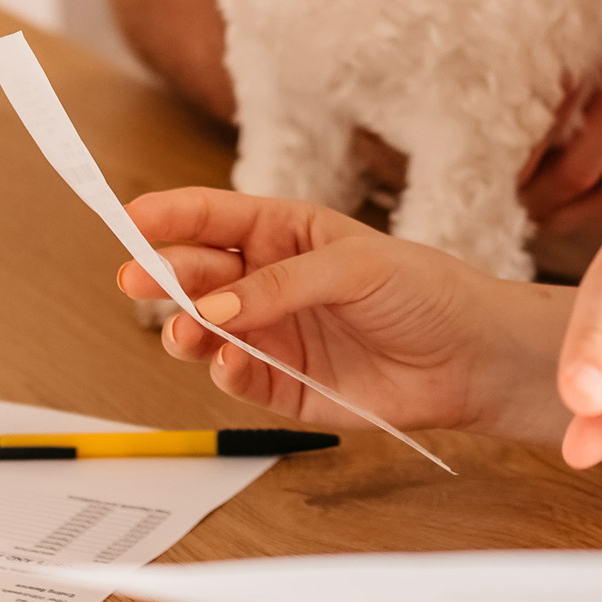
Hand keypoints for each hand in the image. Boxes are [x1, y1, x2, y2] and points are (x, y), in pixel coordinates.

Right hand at [118, 187, 535, 436]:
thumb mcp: (354, 267)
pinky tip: (225, 361)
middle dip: (163, 274)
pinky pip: (239, 377)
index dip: (171, 215)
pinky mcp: (285, 386)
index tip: (131, 217)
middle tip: (136, 278)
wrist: (471, 357)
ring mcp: (274, 334)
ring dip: (185, 328)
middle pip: (199, 275)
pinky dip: (224, 371)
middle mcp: (270, 283)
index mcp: (286, 234)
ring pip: (206, 330)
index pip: (215, 217)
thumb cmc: (423, 291)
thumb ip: (279, 285)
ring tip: (181, 330)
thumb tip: (214, 307)